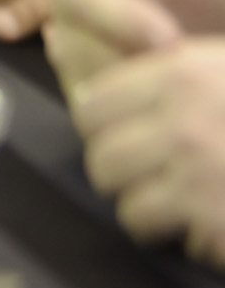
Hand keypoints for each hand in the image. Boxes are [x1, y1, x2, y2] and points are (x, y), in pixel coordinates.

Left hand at [72, 39, 224, 263]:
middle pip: (98, 150)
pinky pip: (154, 225)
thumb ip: (171, 70)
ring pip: (121, 193)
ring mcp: (196, 170)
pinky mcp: (208, 215)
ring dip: (144, 199)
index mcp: (183, 72)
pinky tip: (200, 218)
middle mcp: (183, 118)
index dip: (102, 121)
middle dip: (118, 164)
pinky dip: (172, 228)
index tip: (121, 130)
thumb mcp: (221, 66)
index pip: (93, 100)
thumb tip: (78, 58)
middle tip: (147, 168)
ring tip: (175, 194)